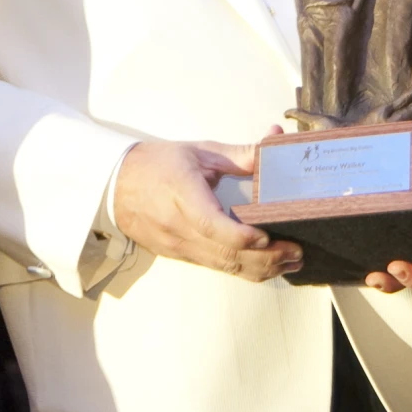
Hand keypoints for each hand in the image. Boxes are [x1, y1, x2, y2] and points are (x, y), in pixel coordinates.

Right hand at [112, 139, 300, 281]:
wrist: (115, 186)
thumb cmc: (157, 164)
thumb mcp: (199, 151)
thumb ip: (240, 153)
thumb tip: (275, 142)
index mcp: (181, 193)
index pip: (210, 223)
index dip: (240, 235)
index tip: (267, 236)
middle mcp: (179, 226)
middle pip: (224, 253)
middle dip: (265, 258)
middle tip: (296, 252)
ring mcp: (178, 246)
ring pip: (223, 266)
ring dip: (260, 269)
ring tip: (290, 261)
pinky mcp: (181, 255)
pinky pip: (216, 267)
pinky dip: (243, 269)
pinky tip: (265, 265)